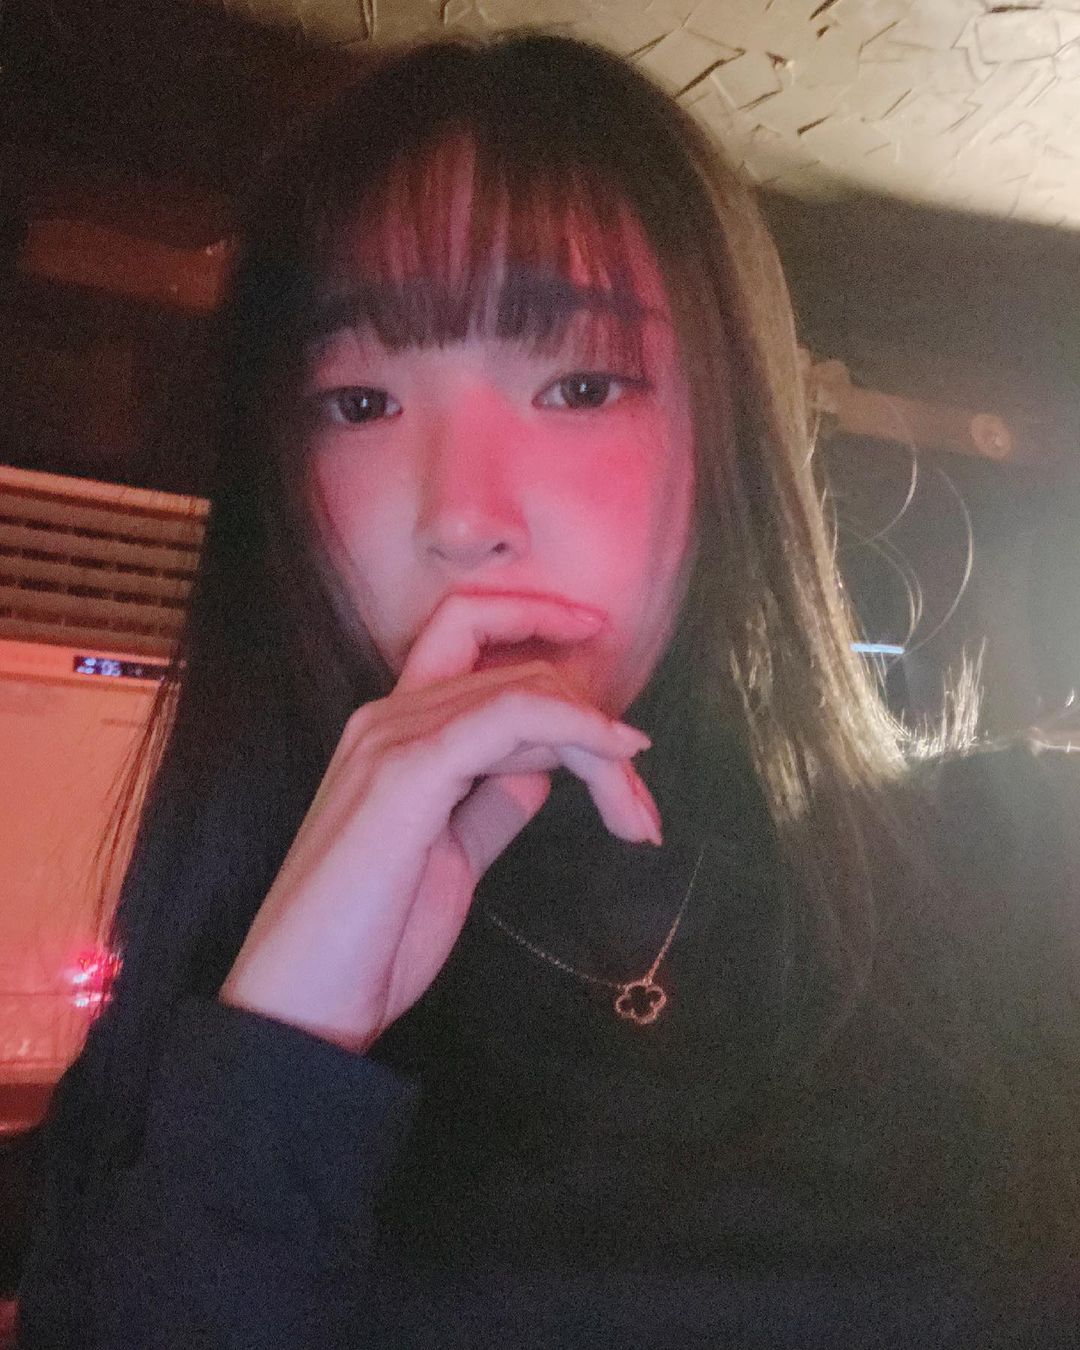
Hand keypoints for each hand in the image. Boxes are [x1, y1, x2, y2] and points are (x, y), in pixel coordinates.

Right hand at [219, 592, 660, 1051]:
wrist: (301, 1009)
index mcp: (392, 731)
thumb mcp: (453, 856)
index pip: (468, 631)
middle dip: (599, 729)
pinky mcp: (405, 772)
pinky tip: (615, 758)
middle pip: (520, 674)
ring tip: (637, 818)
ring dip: (602, 745)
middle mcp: (387, 716)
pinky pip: (512, 717)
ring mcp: (391, 738)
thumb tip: (550, 767)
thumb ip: (493, 800)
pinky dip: (576, 728)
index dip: (535, 618)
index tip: (599, 636)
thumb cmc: (371, 941)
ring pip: (526, 692)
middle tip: (641, 812)